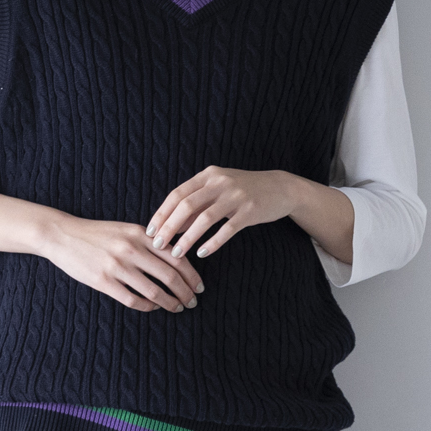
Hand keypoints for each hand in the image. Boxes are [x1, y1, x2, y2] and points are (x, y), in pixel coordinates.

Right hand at [37, 214, 203, 312]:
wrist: (62, 235)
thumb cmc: (96, 234)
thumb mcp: (126, 230)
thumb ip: (149, 241)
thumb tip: (177, 258)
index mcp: (140, 234)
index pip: (176, 257)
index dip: (192, 275)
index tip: (199, 287)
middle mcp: (131, 249)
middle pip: (170, 276)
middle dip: (186, 292)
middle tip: (193, 302)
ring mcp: (117, 266)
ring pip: (154, 291)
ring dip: (170, 303)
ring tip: (177, 308)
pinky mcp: (103, 281)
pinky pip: (132, 299)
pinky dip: (147, 306)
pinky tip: (153, 307)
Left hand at [146, 167, 296, 260]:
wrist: (281, 188)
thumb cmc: (243, 192)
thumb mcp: (217, 191)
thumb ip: (195, 205)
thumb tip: (170, 226)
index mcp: (208, 176)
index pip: (177, 194)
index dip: (161, 214)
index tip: (149, 232)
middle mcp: (220, 182)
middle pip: (186, 205)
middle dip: (169, 227)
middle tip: (158, 246)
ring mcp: (236, 195)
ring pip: (205, 218)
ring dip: (188, 238)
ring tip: (177, 254)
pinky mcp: (250, 210)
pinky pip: (227, 229)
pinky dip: (213, 242)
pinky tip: (202, 254)